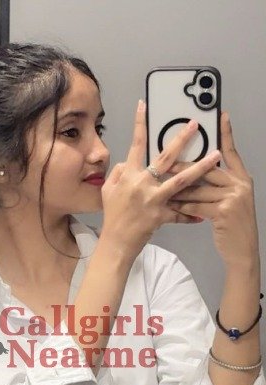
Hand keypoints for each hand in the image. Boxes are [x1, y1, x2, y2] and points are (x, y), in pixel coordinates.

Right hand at [100, 100, 220, 258]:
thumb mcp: (108, 191)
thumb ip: (119, 172)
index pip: (136, 145)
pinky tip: (203, 214)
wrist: (116, 242)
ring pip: (181, 180)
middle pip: (166, 158)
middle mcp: (142, 184)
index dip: (139, 124)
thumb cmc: (112, 216)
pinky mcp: (161, 215)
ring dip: (200, 167)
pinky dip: (190, 214)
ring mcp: (153, 199)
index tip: (143, 105)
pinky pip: (179, 213)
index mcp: (129, 175)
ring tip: (216, 157)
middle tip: (195, 125)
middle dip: (181, 139)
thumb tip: (129, 161)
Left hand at [167, 112, 259, 267]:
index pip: (231, 151)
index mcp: (240, 178)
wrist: (243, 252)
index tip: (220, 115)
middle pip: (207, 167)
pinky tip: (169, 206)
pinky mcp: (224, 211)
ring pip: (198, 188)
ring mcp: (233, 197)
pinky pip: (196, 205)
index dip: (226, 133)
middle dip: (184, 164)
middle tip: (164, 158)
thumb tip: (195, 173)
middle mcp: (239, 184)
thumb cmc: (232, 228)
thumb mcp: (230, 202)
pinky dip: (181, 207)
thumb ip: (218, 187)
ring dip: (176, 189)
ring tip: (158, 185)